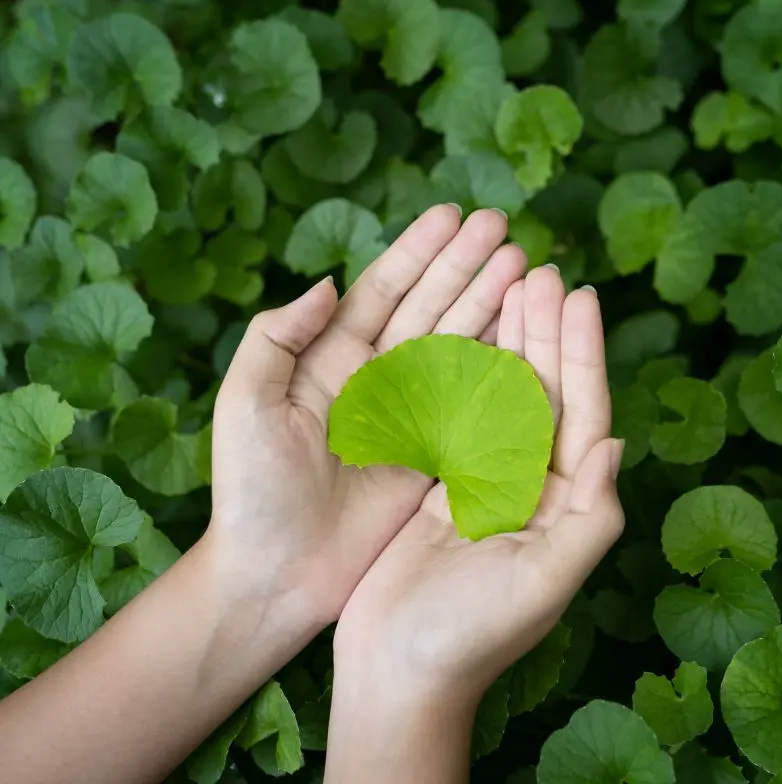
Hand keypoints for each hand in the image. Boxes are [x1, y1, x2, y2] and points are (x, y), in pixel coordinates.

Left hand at [204, 205, 527, 626]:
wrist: (277, 573)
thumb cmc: (251, 490)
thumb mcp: (246, 403)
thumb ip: (277, 337)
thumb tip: (330, 284)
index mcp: (333, 358)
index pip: (384, 290)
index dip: (419, 251)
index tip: (453, 214)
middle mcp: (378, 378)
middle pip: (431, 307)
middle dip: (467, 266)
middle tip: (504, 226)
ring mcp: (412, 415)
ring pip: (459, 345)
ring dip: (491, 305)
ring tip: (525, 267)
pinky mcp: (436, 454)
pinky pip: (474, 402)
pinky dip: (501, 366)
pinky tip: (528, 334)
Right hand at [331, 266, 624, 702]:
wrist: (397, 673)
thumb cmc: (472, 635)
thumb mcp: (544, 581)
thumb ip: (590, 517)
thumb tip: (616, 445)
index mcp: (565, 505)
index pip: (584, 414)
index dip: (583, 353)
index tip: (581, 295)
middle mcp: (532, 488)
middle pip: (546, 393)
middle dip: (547, 331)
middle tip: (542, 270)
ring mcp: (486, 485)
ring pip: (503, 396)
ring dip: (509, 342)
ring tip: (509, 284)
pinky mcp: (441, 489)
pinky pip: (458, 416)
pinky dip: (462, 373)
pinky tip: (462, 332)